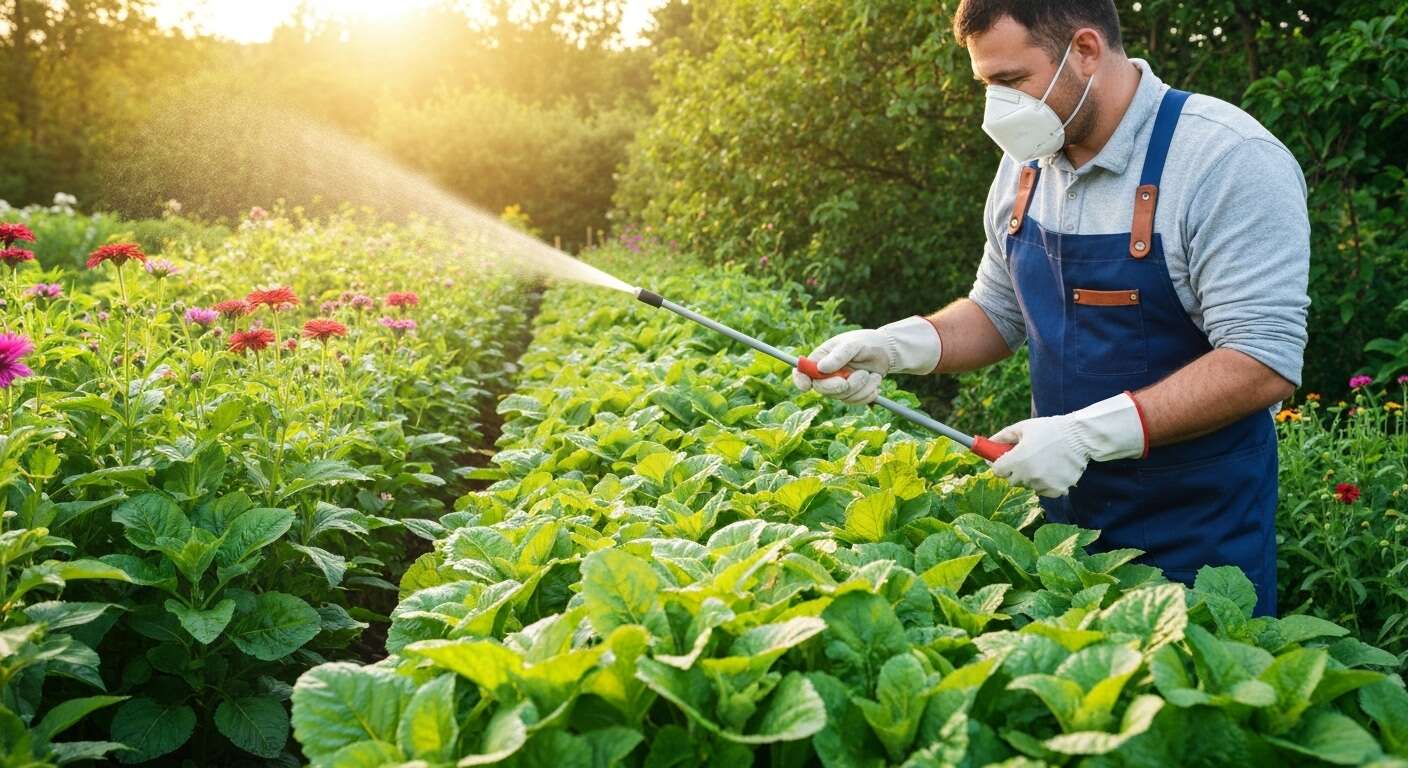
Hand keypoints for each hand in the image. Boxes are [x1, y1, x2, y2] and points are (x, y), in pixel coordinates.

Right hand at [792, 316, 941, 403]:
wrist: (886, 352)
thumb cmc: (866, 342)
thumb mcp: (853, 344)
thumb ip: (838, 355)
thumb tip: (821, 368)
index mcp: (820, 359)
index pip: (802, 372)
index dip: (800, 380)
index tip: (807, 385)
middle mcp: (826, 375)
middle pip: (821, 389)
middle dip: (839, 386)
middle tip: (856, 377)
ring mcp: (839, 386)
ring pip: (842, 397)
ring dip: (860, 387)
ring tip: (870, 373)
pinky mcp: (852, 394)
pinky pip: (856, 402)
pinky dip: (868, 393)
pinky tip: (874, 380)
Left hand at [990, 393, 1147, 496]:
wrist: (1080, 436)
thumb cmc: (1049, 429)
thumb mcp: (1023, 427)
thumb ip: (1002, 436)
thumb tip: (987, 443)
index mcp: (1017, 460)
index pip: (997, 471)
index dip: (1000, 464)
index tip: (1006, 459)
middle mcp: (1028, 475)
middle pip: (1012, 480)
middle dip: (1015, 471)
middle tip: (1027, 458)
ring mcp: (1043, 484)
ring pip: (1029, 486)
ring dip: (1032, 477)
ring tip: (1044, 461)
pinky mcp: (1057, 490)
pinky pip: (1044, 491)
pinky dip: (1046, 484)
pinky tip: (1053, 469)